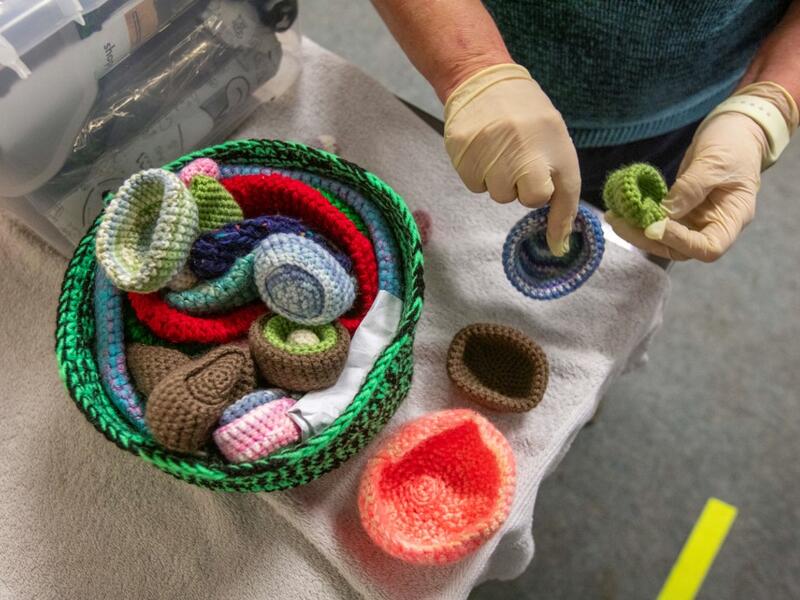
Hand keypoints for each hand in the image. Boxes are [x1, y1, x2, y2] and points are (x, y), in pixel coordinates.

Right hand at [444, 64, 580, 255]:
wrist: (485, 81)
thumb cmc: (531, 122)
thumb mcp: (558, 151)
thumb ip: (563, 202)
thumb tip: (559, 249)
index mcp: (550, 146)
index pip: (550, 197)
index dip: (545, 192)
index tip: (543, 187)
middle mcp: (520, 149)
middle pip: (519, 198)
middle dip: (520, 185)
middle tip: (519, 157)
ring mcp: (489, 152)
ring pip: (495, 194)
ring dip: (498, 178)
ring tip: (500, 149)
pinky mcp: (463, 153)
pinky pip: (474, 184)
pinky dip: (478, 172)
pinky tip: (483, 148)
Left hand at [606, 82, 797, 261]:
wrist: (735, 130)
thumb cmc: (734, 145)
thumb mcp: (714, 163)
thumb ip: (690, 189)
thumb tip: (664, 213)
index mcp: (731, 218)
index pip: (709, 247)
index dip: (681, 242)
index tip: (655, 226)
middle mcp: (712, 225)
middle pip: (679, 249)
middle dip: (647, 239)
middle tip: (620, 223)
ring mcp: (694, 220)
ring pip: (663, 239)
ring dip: (637, 231)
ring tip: (614, 217)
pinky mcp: (679, 210)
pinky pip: (658, 221)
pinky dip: (638, 219)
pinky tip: (619, 211)